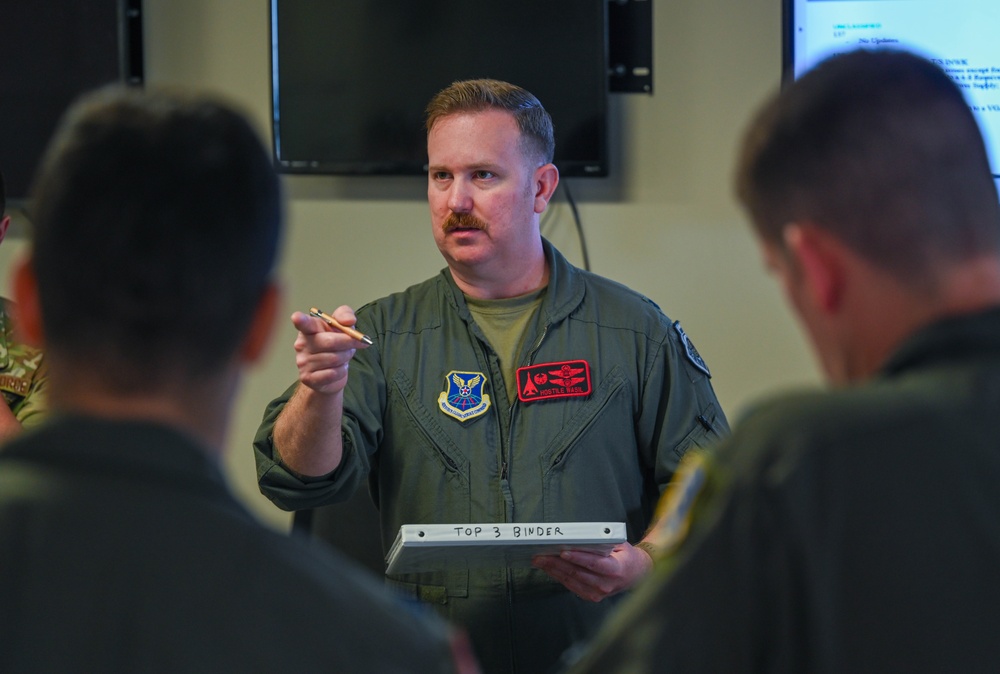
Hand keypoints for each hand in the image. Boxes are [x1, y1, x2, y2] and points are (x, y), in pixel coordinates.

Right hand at [290, 306, 368, 395]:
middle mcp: (302, 344)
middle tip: (358, 342)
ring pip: (334, 359)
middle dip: (349, 342)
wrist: (331, 373)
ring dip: (346, 357)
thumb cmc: (335, 345)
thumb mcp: (342, 325)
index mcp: (309, 328)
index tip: (297, 317)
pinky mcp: (308, 378)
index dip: (300, 320)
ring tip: (344, 356)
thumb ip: (345, 315)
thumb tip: (349, 321)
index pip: (303, 323)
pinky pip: (333, 374)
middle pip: (330, 342)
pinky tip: (338, 369)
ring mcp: (302, 362)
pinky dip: (342, 371)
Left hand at [531, 542, 653, 601]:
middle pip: (577, 573)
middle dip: (556, 563)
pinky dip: (559, 577)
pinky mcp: (591, 597)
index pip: (594, 564)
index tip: (562, 552)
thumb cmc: (626, 557)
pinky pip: (571, 586)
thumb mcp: (620, 545)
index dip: (577, 558)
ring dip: (553, 570)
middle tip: (540, 555)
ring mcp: (598, 593)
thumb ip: (603, 542)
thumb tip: (581, 538)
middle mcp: (606, 584)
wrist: (636, 575)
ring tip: (539, 561)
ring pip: (571, 580)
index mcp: (616, 569)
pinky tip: (549, 569)